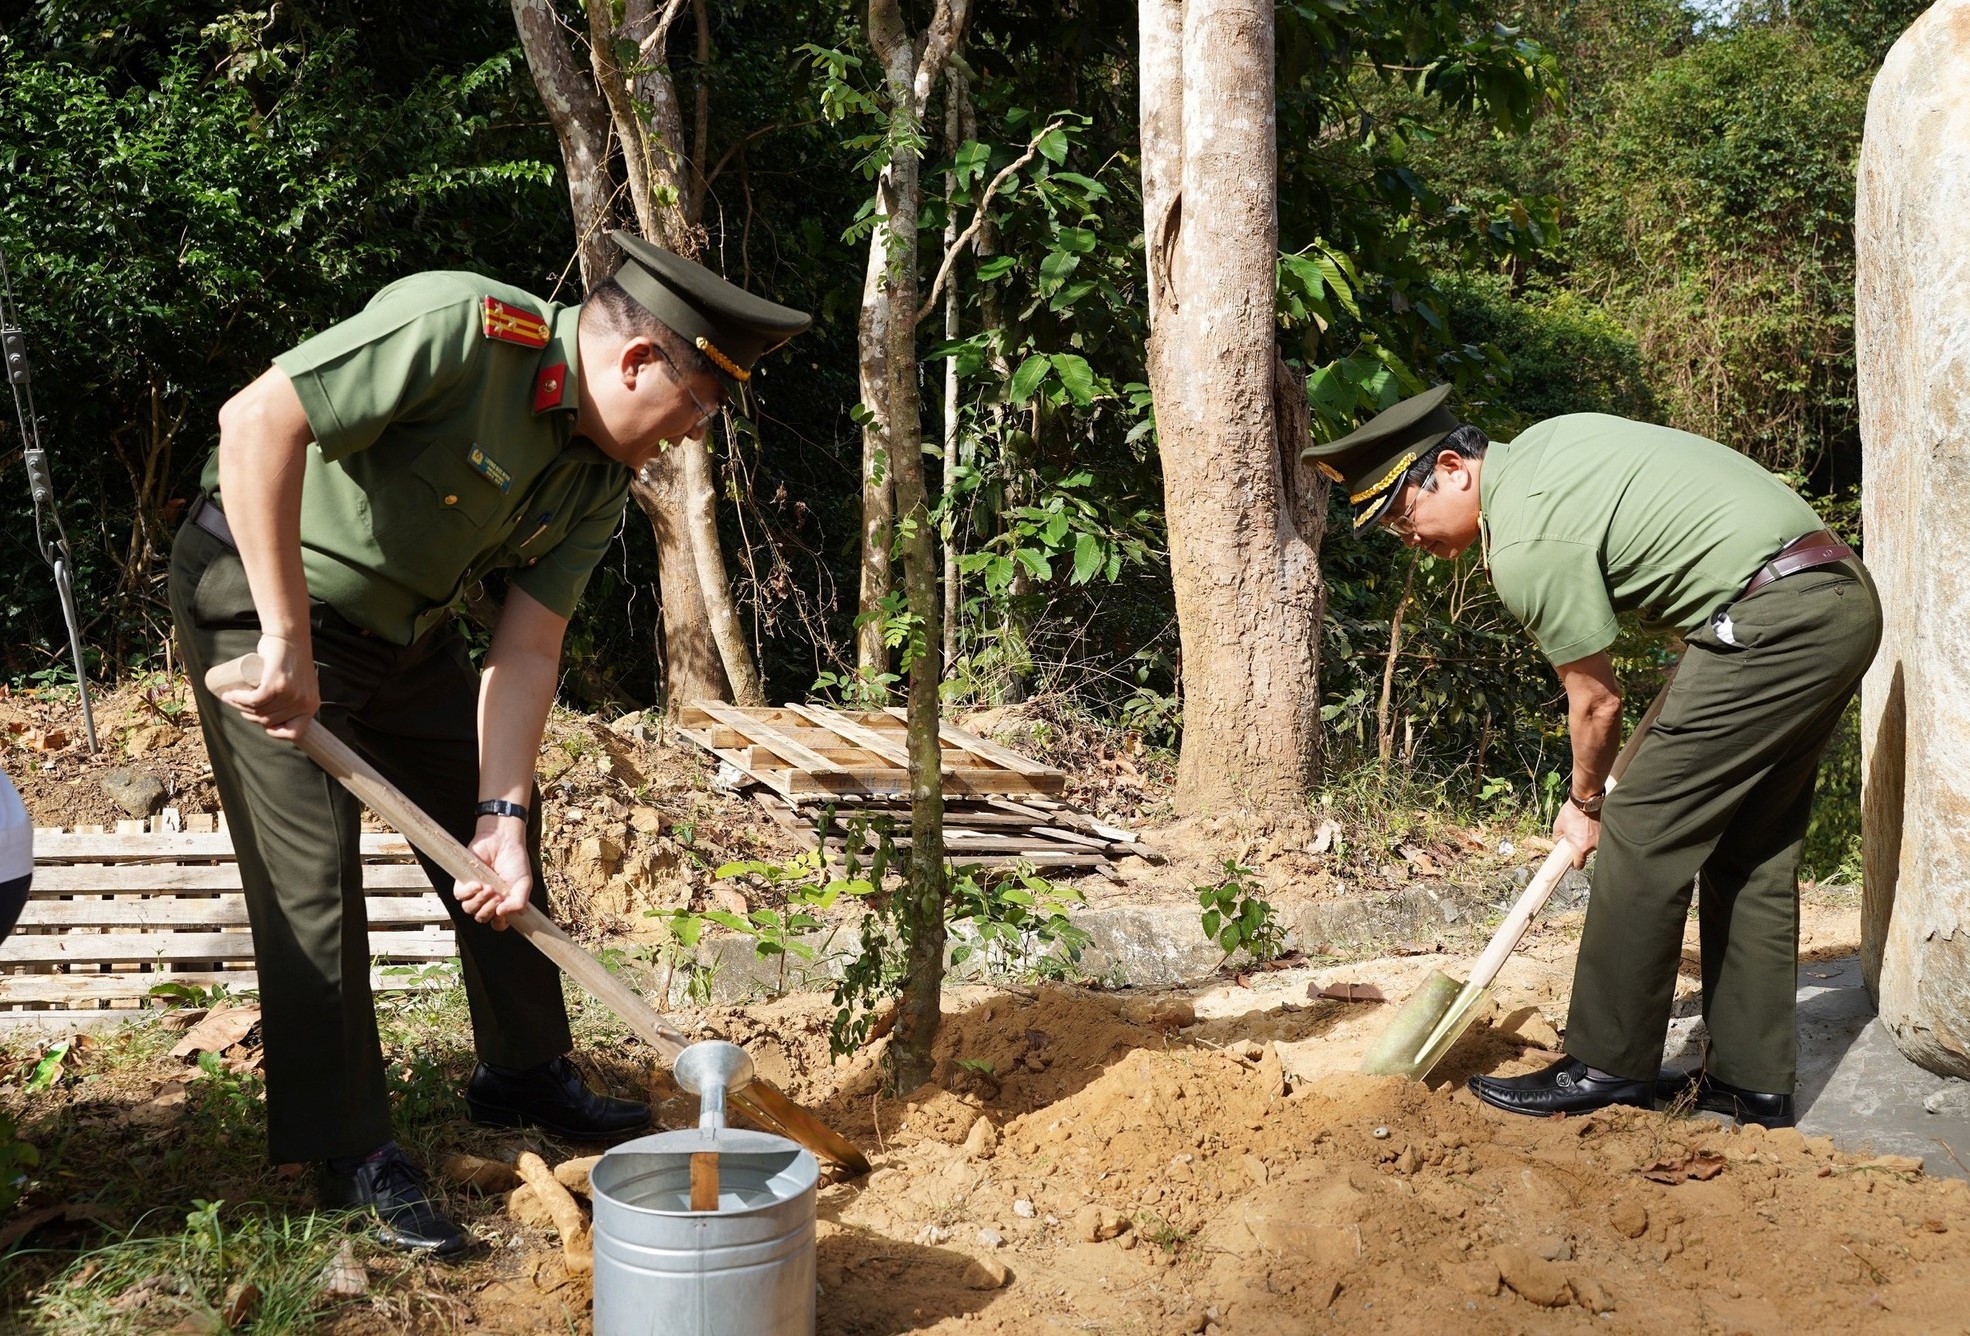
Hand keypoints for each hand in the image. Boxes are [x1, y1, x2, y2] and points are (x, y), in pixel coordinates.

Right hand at [222, 633, 320, 739]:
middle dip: (249, 716)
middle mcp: (304, 703)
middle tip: (239, 704)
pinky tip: (230, 695)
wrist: (289, 636)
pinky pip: (254, 701)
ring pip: (259, 711)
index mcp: (311, 706)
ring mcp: (291, 695)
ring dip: (239, 706)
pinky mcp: (276, 685)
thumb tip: (278, 720)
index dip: (275, 732)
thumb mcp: (301, 685)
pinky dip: (238, 699)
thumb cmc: (291, 660)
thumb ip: (297, 700)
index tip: (263, 723)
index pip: (294, 733)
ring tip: (231, 697)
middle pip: (269, 720)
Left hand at [456, 815, 532, 929]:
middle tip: (498, 896)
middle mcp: (488, 900)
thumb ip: (519, 903)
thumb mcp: (524, 884)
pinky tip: (478, 884)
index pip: (497, 924)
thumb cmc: (515, 861)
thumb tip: (502, 914)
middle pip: (481, 918)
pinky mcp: (463, 882)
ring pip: (469, 909)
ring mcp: (475, 892)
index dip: (499, 923)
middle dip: (489, 910)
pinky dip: (469, 892)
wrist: (503, 841)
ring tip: (489, 888)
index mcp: (503, 903)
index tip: (502, 914)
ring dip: (479, 902)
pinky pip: (460, 896)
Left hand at [1552, 798, 1600, 867]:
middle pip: (1588, 853)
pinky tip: (1592, 825)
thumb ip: (1557, 839)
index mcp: (1580, 847)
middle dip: (1583, 848)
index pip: (1580, 864)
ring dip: (1591, 840)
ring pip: (1596, 845)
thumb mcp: (1558, 826)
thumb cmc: (1571, 812)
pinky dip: (1597, 833)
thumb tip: (1559, 844)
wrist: (1586, 800)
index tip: (1575, 860)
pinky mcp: (1608, 832)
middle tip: (1579, 838)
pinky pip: (1602, 837)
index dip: (1576, 863)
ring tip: (1586, 829)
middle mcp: (1593, 846)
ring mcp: (1602, 839)